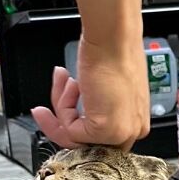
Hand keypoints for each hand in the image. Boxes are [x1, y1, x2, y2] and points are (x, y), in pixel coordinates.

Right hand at [32, 37, 149, 149]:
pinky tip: (69, 83)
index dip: (75, 124)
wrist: (114, 37)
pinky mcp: (104, 130)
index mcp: (136, 123)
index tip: (59, 116)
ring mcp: (119, 133)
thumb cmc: (114, 51)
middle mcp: (131, 131)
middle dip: (61, 123)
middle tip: (42, 112)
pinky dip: (62, 105)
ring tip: (62, 81)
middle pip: (86, 142)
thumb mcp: (107, 89)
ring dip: (60, 107)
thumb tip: (77, 118)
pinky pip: (70, 130)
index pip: (99, 140)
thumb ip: (98, 108)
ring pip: (76, 137)